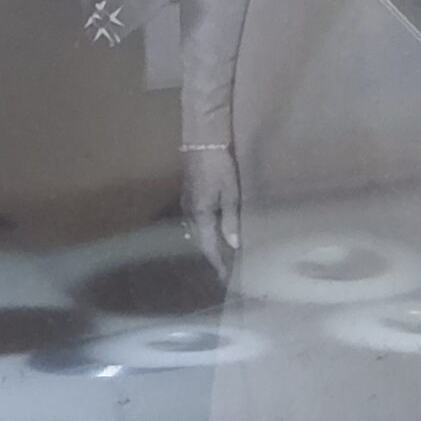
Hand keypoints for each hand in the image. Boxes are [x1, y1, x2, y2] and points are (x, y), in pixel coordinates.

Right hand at [182, 147, 240, 277]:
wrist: (202, 143)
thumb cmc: (220, 168)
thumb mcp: (230, 194)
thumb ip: (230, 220)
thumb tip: (233, 244)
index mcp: (201, 216)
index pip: (209, 247)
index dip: (217, 262)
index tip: (224, 277)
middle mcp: (190, 214)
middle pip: (200, 242)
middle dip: (212, 255)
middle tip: (224, 268)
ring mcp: (187, 205)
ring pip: (195, 233)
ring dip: (206, 244)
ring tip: (219, 253)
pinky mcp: (188, 197)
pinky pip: (194, 223)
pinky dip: (202, 233)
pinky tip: (209, 233)